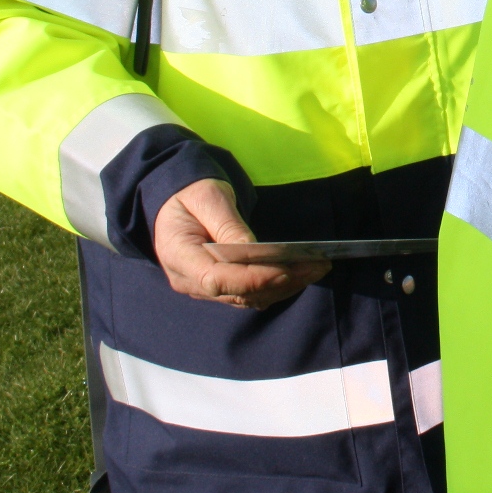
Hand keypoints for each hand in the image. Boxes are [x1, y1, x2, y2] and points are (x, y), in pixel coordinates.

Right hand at [153, 178, 330, 309]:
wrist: (174, 200)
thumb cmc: (190, 193)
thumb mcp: (208, 197)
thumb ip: (228, 224)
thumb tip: (252, 249)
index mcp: (179, 255)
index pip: (216, 280)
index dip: (252, 279)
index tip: (286, 270)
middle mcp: (188, 280)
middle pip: (236, 293)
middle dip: (280, 283)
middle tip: (317, 266)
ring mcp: (201, 288)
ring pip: (245, 298)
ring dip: (283, 287)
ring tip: (317, 269)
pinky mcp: (217, 287)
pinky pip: (246, 295)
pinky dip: (274, 287)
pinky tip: (299, 274)